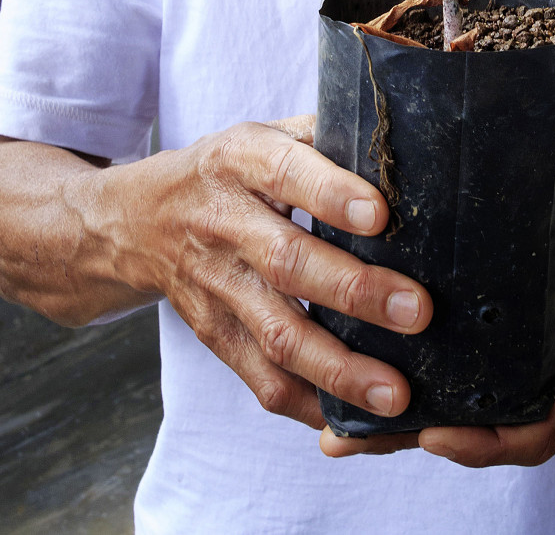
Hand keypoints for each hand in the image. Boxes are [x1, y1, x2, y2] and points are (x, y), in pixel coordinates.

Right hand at [99, 115, 432, 430]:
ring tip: (395, 394)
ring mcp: (215, 286)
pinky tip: (354, 421)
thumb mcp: (263, 133)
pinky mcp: (214, 335)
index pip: (284, 173)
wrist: (137, 219)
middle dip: (355, 291)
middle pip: (287, 262)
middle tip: (418, 311)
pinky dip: (308, 404)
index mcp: (239, 160)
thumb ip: (325, 137)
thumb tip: (404, 145)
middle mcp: (223, 223)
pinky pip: (260, 379)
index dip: (330, 194)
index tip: (380, 215)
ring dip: (338, 369)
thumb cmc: (229, 171)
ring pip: (276, 334)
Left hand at [319, 133, 554, 462]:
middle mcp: (554, 393)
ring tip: (336, 436)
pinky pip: (470, 407)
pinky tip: (364, 407)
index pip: (538, 428)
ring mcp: (530, 390)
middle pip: (488, 440)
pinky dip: (425, 411)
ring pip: (471, 430)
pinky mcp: (513, 379)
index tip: (436, 433)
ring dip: (409, 434)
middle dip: (422, 441)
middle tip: (354, 438)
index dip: (487, 439)